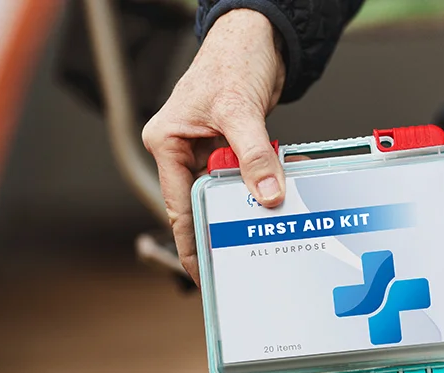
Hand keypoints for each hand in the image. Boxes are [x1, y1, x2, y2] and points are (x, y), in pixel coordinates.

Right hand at [142, 9, 285, 283]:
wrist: (259, 34)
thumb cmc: (231, 58)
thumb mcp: (240, 111)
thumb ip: (253, 155)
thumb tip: (267, 194)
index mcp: (167, 141)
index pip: (178, 202)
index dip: (192, 239)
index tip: (202, 268)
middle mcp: (183, 147)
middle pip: (203, 199)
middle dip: (225, 222)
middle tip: (242, 253)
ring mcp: (208, 147)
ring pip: (228, 189)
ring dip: (248, 201)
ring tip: (265, 225)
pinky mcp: (232, 144)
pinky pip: (246, 174)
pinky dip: (262, 183)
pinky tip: (277, 194)